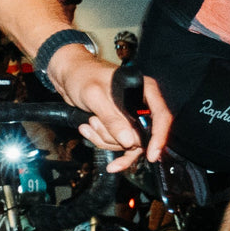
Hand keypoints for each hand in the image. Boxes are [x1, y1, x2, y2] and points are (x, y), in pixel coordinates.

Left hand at [46, 46, 171, 171]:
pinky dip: (100, 140)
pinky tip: (87, 130)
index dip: (159, 137)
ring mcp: (130, 118)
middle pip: (141, 136)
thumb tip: (129, 141)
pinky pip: (116, 144)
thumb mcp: (94, 95)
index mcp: (145, 90)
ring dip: (104, 137)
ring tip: (90, 120)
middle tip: (94, 121)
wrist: (67, 77)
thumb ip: (111, 118)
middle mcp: (141, 105)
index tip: (152, 154)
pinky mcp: (119, 126)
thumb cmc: (82, 76)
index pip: (161, 117)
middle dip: (114, 136)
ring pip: (126, 143)